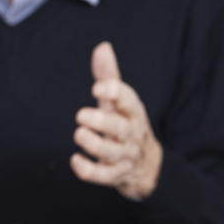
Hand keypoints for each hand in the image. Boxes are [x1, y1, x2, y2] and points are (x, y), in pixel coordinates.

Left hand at [70, 42, 162, 200]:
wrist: (148, 166)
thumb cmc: (126, 125)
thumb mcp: (120, 103)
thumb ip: (109, 77)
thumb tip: (103, 47)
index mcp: (132, 113)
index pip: (128, 101)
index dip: (115, 93)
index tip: (97, 87)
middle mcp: (130, 135)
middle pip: (120, 129)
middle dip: (102, 122)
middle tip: (80, 115)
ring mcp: (124, 156)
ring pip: (112, 153)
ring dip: (95, 145)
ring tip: (79, 134)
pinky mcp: (115, 175)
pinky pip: (104, 176)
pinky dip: (90, 171)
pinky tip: (75, 161)